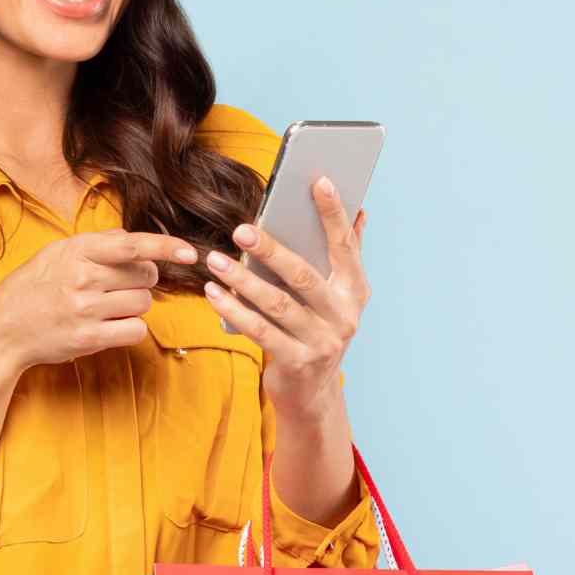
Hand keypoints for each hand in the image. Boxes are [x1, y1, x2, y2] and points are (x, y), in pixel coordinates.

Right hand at [0, 229, 202, 377]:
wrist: (1, 329)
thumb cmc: (30, 288)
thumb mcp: (55, 254)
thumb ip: (95, 244)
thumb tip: (132, 239)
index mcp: (77, 251)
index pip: (132, 245)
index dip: (166, 247)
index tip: (191, 252)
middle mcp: (83, 278)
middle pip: (146, 276)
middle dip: (141, 281)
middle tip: (118, 286)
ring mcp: (86, 309)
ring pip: (143, 303)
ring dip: (133, 306)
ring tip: (104, 307)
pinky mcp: (89, 338)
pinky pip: (135, 330)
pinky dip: (130, 329)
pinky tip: (109, 326)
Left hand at [201, 179, 370, 417]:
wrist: (311, 394)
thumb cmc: (316, 330)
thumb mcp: (336, 296)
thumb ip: (345, 255)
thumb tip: (360, 210)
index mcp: (355, 291)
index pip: (345, 245)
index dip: (333, 213)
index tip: (319, 181)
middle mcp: (344, 315)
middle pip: (304, 275)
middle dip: (272, 250)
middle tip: (241, 228)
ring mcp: (322, 342)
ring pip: (277, 304)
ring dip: (243, 280)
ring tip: (215, 260)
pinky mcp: (297, 363)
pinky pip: (260, 331)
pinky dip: (234, 310)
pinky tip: (214, 293)